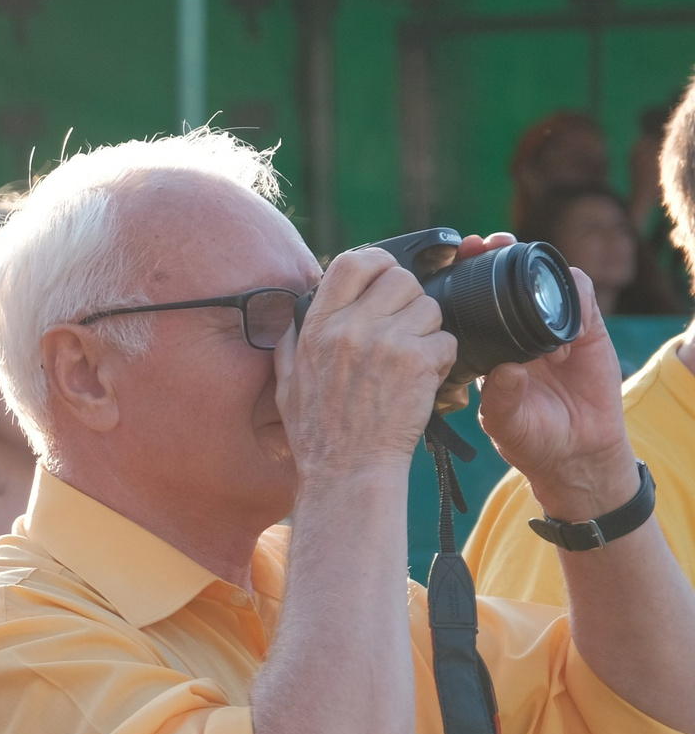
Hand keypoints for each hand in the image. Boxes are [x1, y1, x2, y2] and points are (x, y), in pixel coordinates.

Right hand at [277, 244, 457, 481]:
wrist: (345, 471)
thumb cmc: (317, 432)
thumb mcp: (287, 381)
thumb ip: (292, 339)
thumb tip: (302, 310)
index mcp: (318, 326)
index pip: (352, 262)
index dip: (376, 263)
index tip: (384, 277)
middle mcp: (351, 327)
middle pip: (401, 280)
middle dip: (409, 301)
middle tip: (403, 330)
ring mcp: (387, 343)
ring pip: (430, 308)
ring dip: (427, 332)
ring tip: (411, 362)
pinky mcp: (418, 364)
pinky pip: (446, 341)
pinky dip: (441, 360)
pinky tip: (423, 382)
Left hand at [473, 247, 639, 519]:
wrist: (575, 453)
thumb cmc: (530, 437)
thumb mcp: (504, 422)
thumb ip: (501, 398)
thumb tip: (505, 369)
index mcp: (487, 344)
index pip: (473, 299)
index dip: (464, 276)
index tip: (454, 259)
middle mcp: (517, 330)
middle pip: (508, 277)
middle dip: (497, 255)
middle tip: (486, 245)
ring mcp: (553, 327)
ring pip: (546, 280)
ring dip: (536, 268)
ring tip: (522, 268)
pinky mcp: (589, 331)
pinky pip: (583, 298)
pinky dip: (575, 301)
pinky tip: (566, 333)